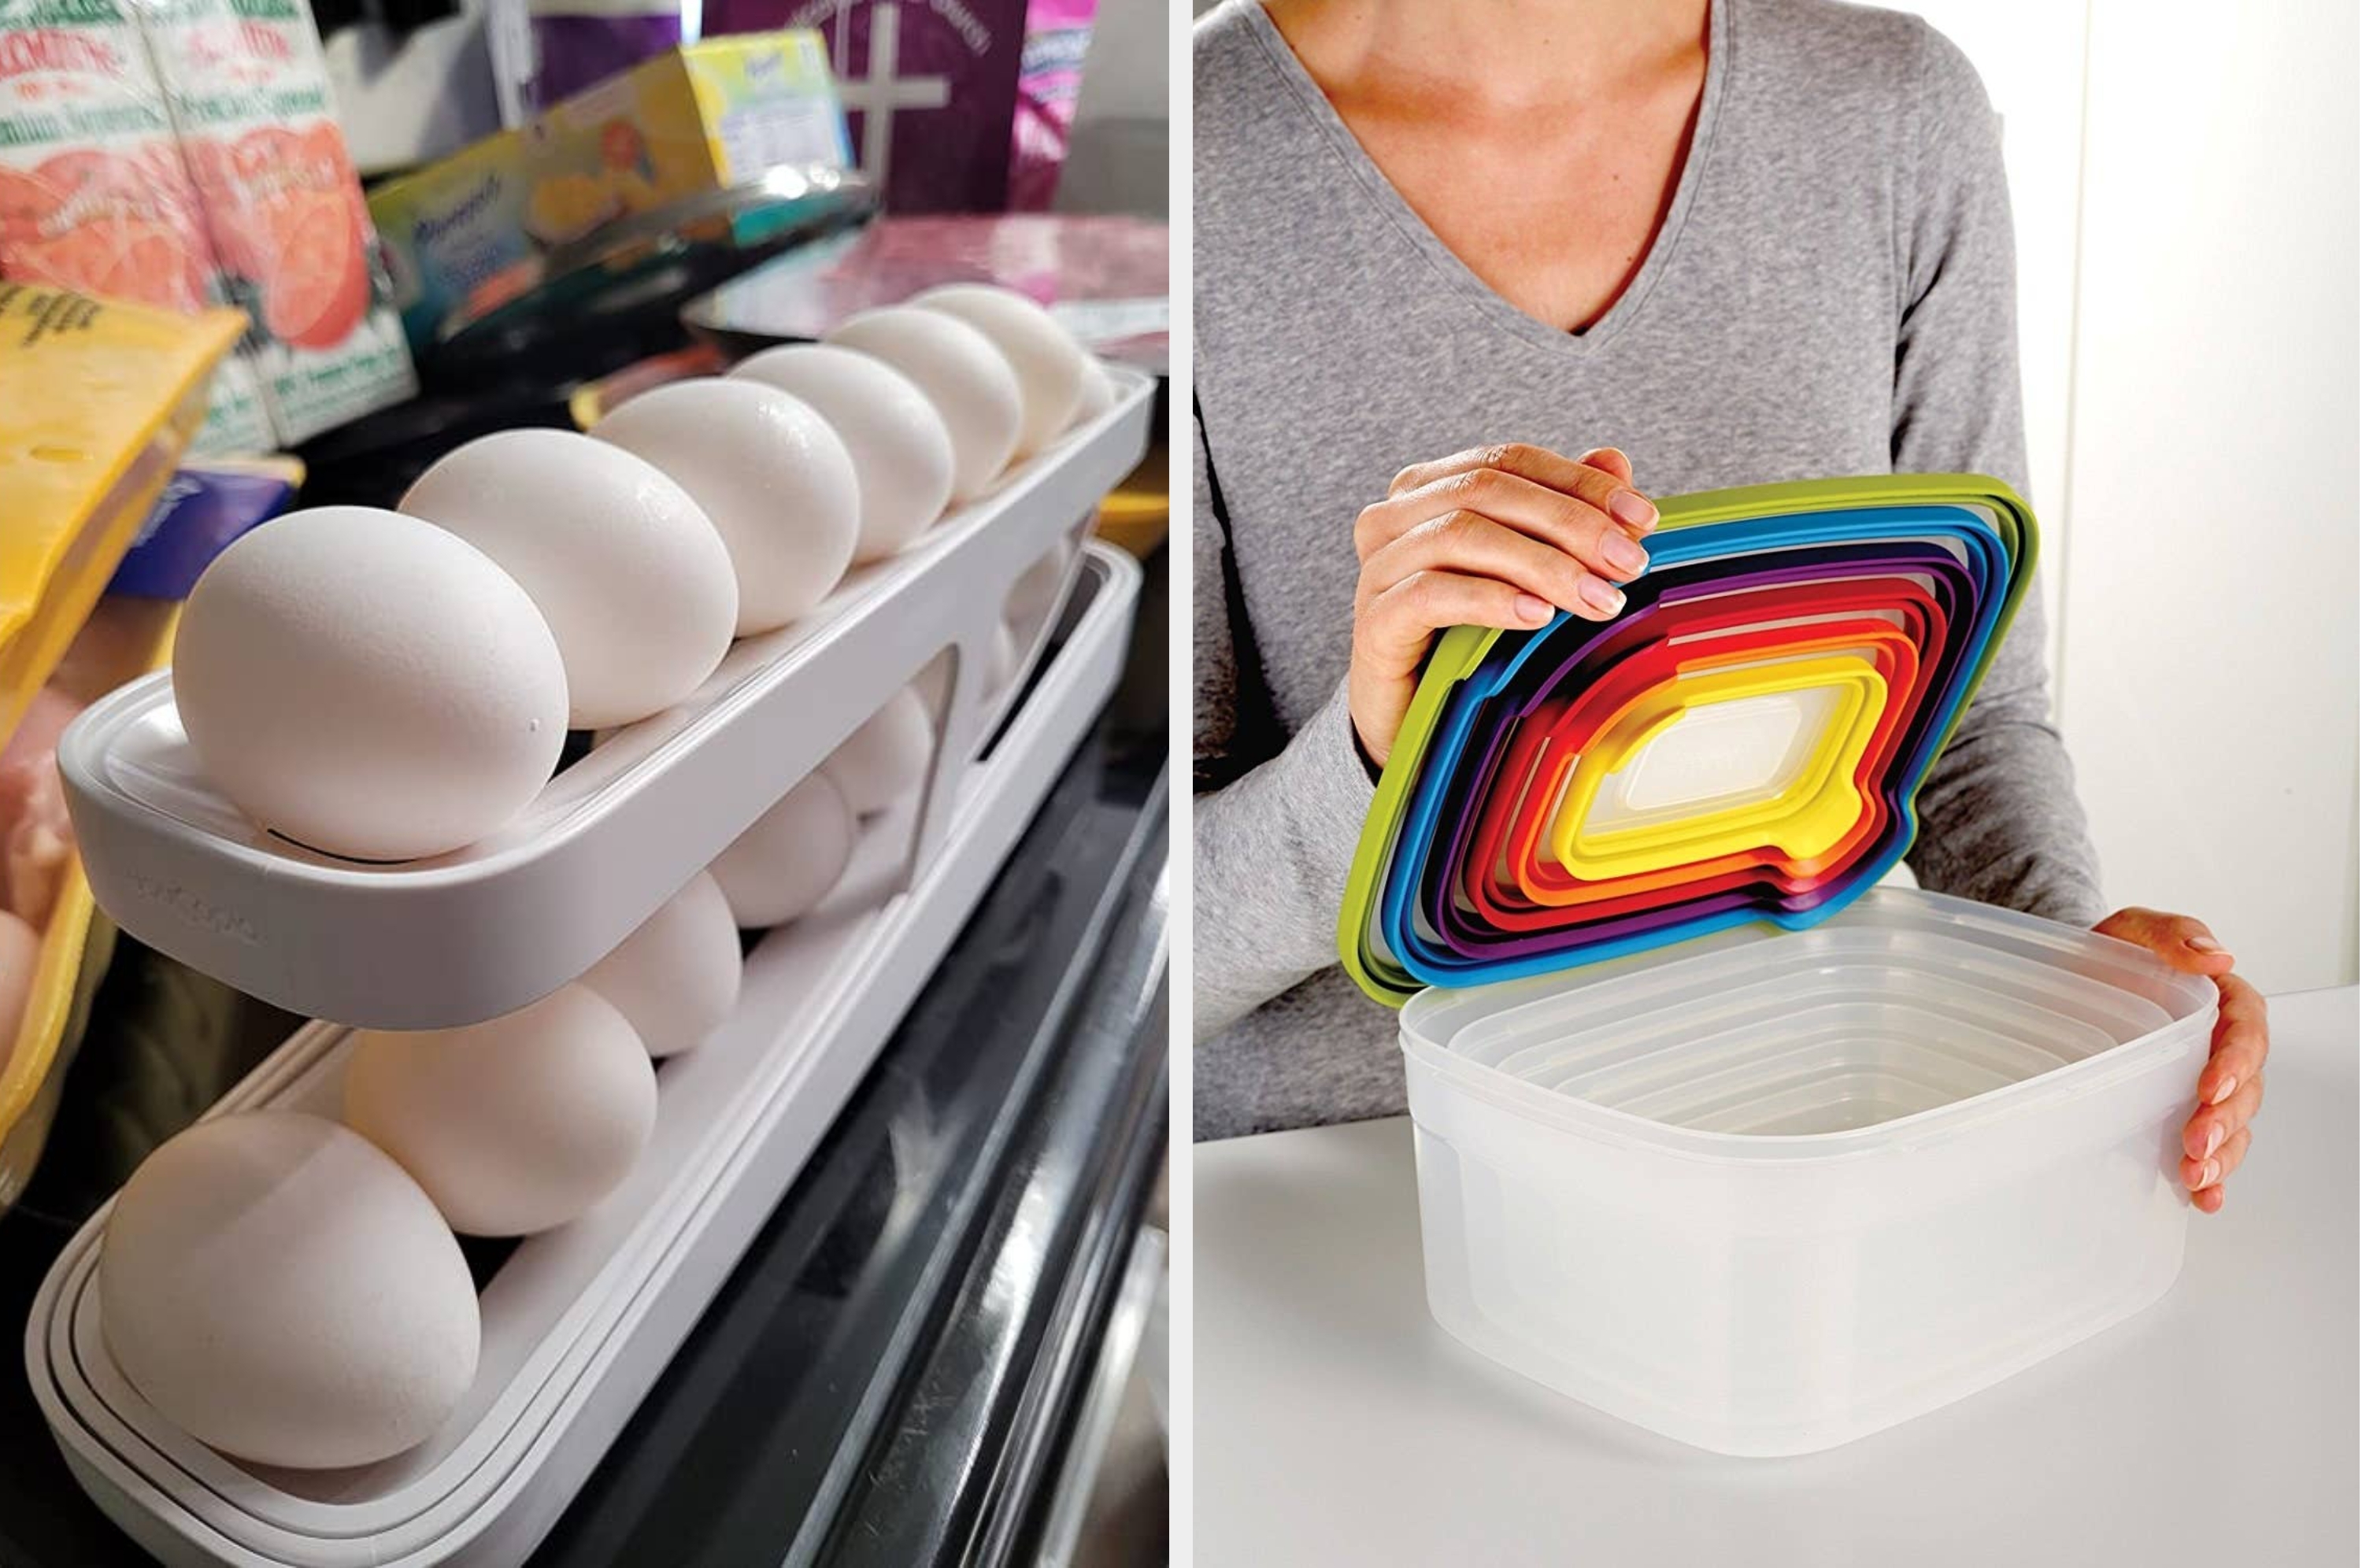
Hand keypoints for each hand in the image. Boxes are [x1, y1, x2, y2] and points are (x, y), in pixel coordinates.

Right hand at [1349, 444, 1657, 766]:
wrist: (1416, 721)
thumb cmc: (1473, 639)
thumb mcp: (1531, 572)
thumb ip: (1564, 514)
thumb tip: (1614, 460)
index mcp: (1429, 489)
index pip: (1509, 462)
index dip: (1579, 482)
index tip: (1642, 517)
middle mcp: (1393, 517)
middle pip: (1485, 489)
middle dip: (1569, 522)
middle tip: (1628, 563)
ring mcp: (1377, 568)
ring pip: (1459, 534)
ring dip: (1542, 564)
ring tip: (1598, 599)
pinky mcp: (1373, 621)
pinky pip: (1431, 594)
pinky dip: (1491, 600)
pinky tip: (1538, 616)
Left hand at [2092, 908, 2266, 1213]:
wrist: (2072, 980)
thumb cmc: (2109, 954)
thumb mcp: (2131, 929)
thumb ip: (2171, 935)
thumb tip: (2217, 955)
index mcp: (2220, 1002)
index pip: (2247, 1030)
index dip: (2236, 1060)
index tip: (2212, 1085)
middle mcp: (2220, 1047)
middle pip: (2245, 1087)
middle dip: (2226, 1119)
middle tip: (2197, 1142)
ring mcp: (2204, 1083)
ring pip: (2234, 1123)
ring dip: (2223, 1154)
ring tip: (2197, 1175)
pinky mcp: (2182, 1109)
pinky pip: (2211, 1147)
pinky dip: (2213, 1176)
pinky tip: (2203, 1196)